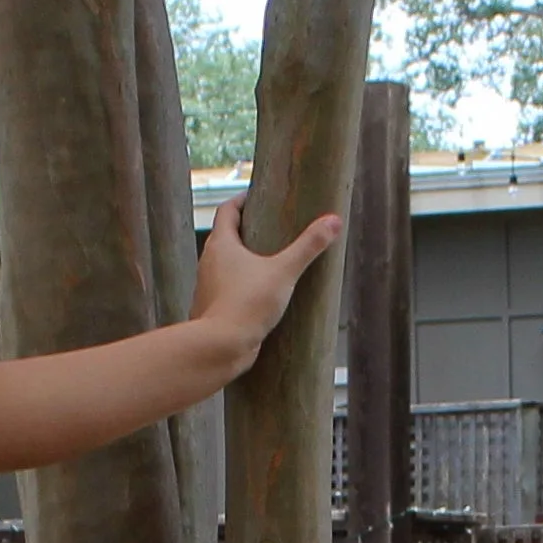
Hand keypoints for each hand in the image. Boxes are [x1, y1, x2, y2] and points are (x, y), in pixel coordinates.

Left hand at [192, 198, 342, 379]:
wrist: (220, 347)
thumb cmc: (247, 304)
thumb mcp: (284, 271)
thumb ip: (309, 246)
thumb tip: (334, 220)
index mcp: (221, 245)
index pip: (227, 211)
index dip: (241, 200)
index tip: (256, 195)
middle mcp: (208, 263)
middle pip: (224, 237)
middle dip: (244, 229)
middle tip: (267, 226)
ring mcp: (207, 287)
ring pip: (223, 265)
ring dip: (241, 260)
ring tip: (266, 260)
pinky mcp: (212, 310)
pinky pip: (225, 290)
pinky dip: (239, 285)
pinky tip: (258, 294)